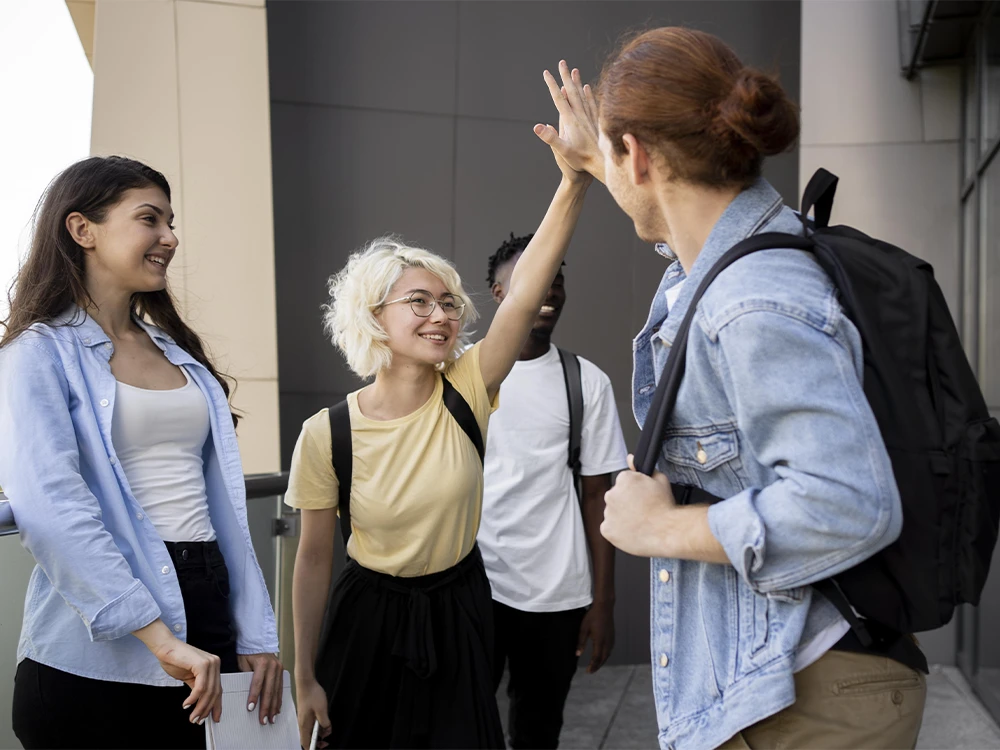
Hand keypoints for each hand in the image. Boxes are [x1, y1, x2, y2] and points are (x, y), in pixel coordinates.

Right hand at [134, 620, 221, 724]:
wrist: (165, 647)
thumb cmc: (175, 660)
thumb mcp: (189, 677)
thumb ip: (198, 687)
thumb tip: (201, 703)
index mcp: (214, 666)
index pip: (218, 689)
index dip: (217, 705)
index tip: (214, 718)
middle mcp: (215, 664)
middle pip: (215, 692)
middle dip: (206, 709)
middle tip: (198, 720)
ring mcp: (211, 663)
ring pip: (209, 692)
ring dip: (199, 707)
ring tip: (192, 717)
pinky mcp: (203, 664)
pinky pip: (201, 687)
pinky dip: (193, 699)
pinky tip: (186, 705)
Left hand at [238, 652, 282, 725]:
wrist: (258, 641)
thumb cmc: (247, 653)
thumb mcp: (243, 663)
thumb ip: (246, 677)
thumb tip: (244, 694)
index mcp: (262, 663)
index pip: (258, 683)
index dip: (254, 697)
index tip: (250, 709)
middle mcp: (273, 666)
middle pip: (269, 690)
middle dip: (266, 707)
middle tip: (263, 720)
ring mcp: (279, 668)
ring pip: (277, 691)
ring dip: (274, 706)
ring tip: (271, 719)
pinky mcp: (282, 671)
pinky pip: (281, 688)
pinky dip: (279, 700)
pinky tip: (277, 710)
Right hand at [296, 677, 330, 749]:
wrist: (306, 682)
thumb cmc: (312, 695)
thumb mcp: (321, 709)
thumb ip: (324, 722)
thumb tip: (326, 730)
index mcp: (304, 725)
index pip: (305, 742)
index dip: (312, 747)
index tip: (321, 747)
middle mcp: (302, 723)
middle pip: (307, 738)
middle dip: (316, 741)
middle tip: (326, 741)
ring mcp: (304, 718)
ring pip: (310, 731)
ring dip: (318, 732)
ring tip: (327, 729)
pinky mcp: (306, 713)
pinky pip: (311, 724)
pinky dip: (318, 726)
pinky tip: (324, 721)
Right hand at [535, 60, 603, 183]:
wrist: (601, 163)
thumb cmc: (580, 160)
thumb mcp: (562, 151)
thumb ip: (550, 138)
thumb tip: (537, 126)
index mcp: (570, 120)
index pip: (559, 98)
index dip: (552, 84)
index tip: (546, 72)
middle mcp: (580, 115)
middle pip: (571, 91)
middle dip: (565, 76)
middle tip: (561, 62)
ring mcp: (588, 118)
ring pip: (582, 95)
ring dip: (577, 82)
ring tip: (574, 70)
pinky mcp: (595, 122)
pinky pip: (591, 103)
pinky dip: (588, 94)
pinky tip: (587, 88)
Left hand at [576, 602, 614, 672]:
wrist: (604, 607)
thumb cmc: (592, 616)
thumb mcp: (583, 628)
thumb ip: (581, 642)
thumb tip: (577, 654)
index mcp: (600, 641)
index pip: (596, 658)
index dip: (592, 666)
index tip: (588, 671)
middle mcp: (607, 642)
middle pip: (603, 658)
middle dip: (597, 666)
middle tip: (591, 671)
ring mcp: (611, 639)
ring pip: (607, 655)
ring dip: (601, 661)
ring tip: (595, 665)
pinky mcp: (612, 636)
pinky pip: (610, 650)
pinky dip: (605, 656)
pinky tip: (602, 656)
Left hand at [601, 454, 677, 557]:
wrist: (667, 532)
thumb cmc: (665, 507)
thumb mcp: (660, 480)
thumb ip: (642, 468)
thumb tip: (630, 458)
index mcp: (623, 479)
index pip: (624, 483)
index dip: (635, 492)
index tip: (642, 498)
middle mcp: (612, 494)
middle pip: (616, 497)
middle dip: (626, 503)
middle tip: (641, 511)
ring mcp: (608, 512)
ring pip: (613, 513)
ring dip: (622, 516)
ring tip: (639, 522)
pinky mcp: (607, 529)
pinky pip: (609, 528)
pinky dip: (618, 531)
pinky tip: (632, 531)